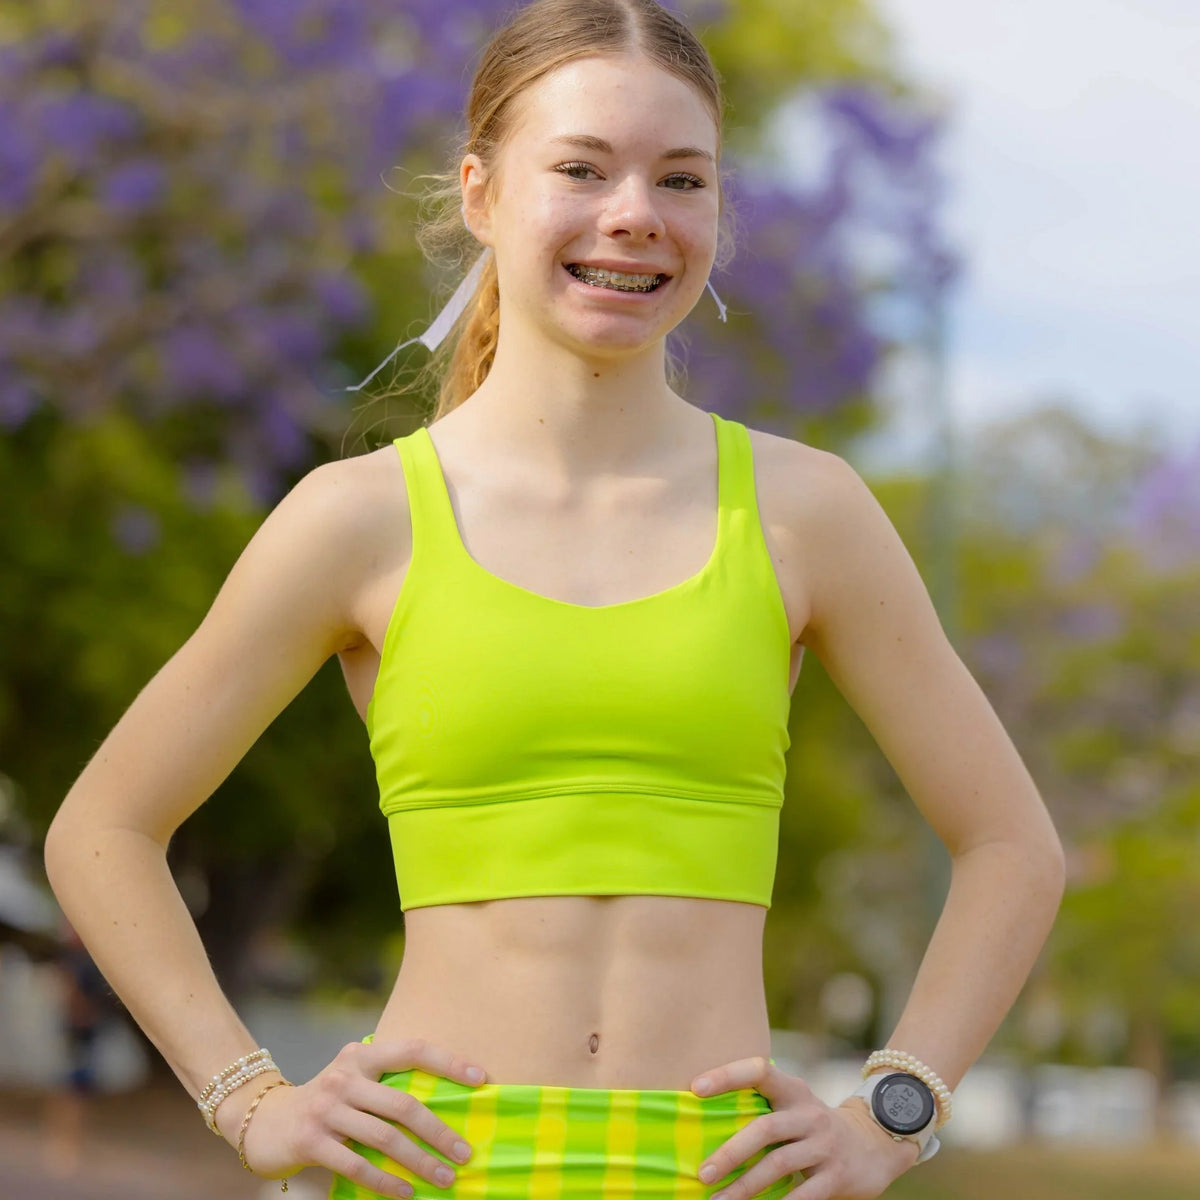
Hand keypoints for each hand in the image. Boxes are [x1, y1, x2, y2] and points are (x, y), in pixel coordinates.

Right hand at [236, 1037, 487, 1197]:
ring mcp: (326, 1108)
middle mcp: (345, 1076)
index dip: (449, 1062)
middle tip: (465, 1153)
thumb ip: (386, 1084)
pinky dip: (385, 1181)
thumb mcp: (353, 1080)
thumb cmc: (325, 1101)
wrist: (264, 1120)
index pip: (413, 1050)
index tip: (481, 1079)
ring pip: (384, 1137)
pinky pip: (357, 1165)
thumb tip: (443, 1108)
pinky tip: (406, 1192)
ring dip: (419, 1162)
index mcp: (362, 1055)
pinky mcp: (311, 1141)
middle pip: (403, 1104)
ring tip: (444, 1178)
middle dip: (439, 1132)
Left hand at [690, 1056, 920, 1199]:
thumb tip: (705, 1131)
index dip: (727, 1075)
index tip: (695, 1088)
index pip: (759, 1070)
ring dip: (745, 1187)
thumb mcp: (794, 1108)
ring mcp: (825, 1144)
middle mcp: (809, 1113)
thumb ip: (763, 1112)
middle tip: (703, 1173)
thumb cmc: (813, 1126)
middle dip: (731, 1153)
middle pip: (765, 1129)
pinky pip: (803, 1195)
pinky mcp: (837, 1175)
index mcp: (793, 1090)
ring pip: (779, 1165)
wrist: (875, 1144)